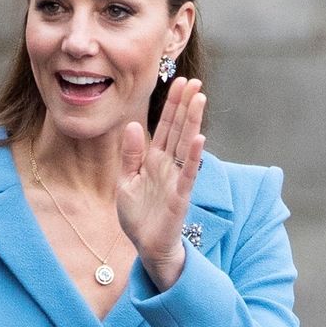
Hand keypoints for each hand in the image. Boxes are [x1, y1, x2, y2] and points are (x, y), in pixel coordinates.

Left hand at [116, 77, 205, 289]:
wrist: (146, 247)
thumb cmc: (138, 217)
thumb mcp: (126, 181)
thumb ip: (130, 155)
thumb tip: (133, 125)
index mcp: (153, 161)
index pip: (165, 127)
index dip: (172, 105)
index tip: (178, 81)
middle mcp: (167, 166)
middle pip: (178, 130)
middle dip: (185, 105)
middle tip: (194, 79)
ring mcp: (175, 180)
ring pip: (185, 145)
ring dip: (192, 122)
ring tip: (199, 98)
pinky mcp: (179, 197)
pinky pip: (187, 174)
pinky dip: (192, 157)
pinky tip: (199, 139)